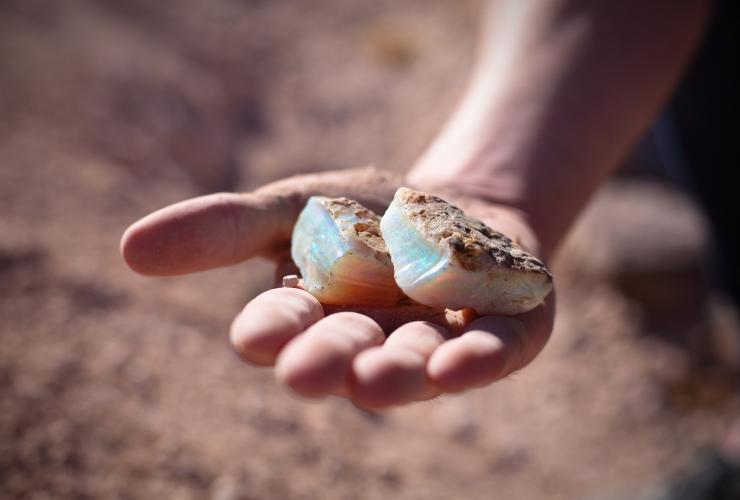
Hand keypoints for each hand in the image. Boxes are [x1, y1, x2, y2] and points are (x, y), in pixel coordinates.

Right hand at [121, 166, 554, 408]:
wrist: (462, 207)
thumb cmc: (368, 216)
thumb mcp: (295, 206)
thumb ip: (225, 228)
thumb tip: (128, 249)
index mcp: (317, 317)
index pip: (285, 329)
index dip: (273, 332)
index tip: (258, 336)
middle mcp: (372, 343)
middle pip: (346, 355)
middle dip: (328, 362)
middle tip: (307, 372)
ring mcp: (437, 344)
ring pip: (412, 367)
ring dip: (395, 375)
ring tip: (376, 380)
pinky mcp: (500, 338)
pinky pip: (488, 356)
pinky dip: (474, 361)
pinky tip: (460, 363)